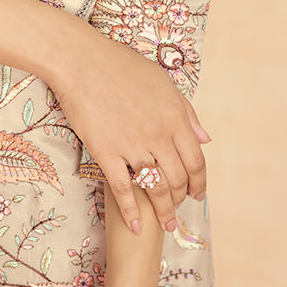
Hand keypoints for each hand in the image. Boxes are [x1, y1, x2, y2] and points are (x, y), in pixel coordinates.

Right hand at [47, 24, 211, 233]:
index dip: (200, 182)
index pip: (196, 160)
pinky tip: (135, 226)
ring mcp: (132, 144)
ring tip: (166, 224)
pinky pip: (123, 189)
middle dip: (182, 199)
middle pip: (178, 178)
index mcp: (175, 116)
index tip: (198, 195)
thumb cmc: (121, 65)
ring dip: (163, 211)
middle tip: (180, 209)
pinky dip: (131, 211)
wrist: (81, 60)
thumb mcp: (163, 82)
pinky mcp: (106, 151)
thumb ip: (186, 113)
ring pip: (156, 188)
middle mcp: (158, 134)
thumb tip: (205, 140)